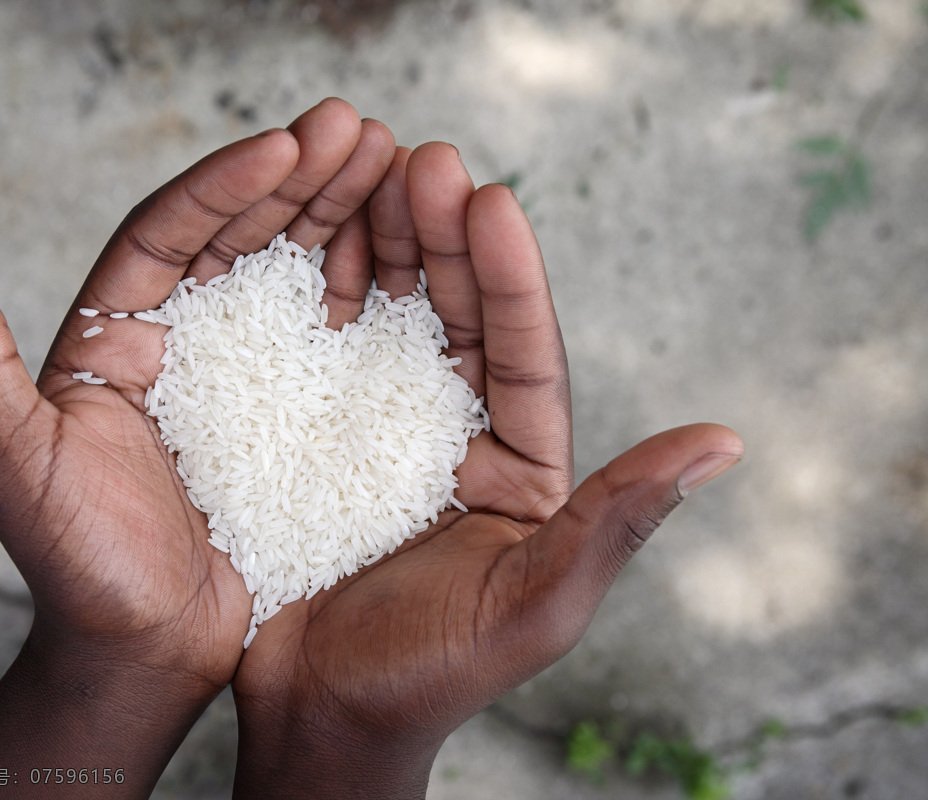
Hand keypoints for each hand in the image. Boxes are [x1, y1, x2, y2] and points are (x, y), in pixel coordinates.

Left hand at [0, 98, 395, 798]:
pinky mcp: (289, 419)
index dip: (225, 184)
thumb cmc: (71, 563)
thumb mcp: (9, 453)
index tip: (287, 143)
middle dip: (300, 179)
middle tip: (363, 129)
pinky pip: (332, 345)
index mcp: (112, 334)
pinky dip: (368, 298)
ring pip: (292, 277)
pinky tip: (408, 263)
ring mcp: (240, 379)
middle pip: (240, 237)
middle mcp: (178, 341)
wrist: (142, 652)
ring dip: (343, 220)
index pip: (168, 233)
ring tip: (399, 170)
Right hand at [230, 143, 743, 798]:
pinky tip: (303, 243)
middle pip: (459, 317)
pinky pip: (319, 352)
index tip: (490, 199)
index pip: (525, 354)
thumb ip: (617, 520)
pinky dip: (315, 293)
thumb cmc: (428, 675)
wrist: (318, 713)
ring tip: (363, 175)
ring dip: (383, 245)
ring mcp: (384, 430)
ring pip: (393, 319)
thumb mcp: (535, 602)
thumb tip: (724, 442)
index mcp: (520, 465)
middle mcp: (459, 433)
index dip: (511, 277)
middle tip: (420, 160)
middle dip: (443, 236)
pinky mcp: (316, 436)